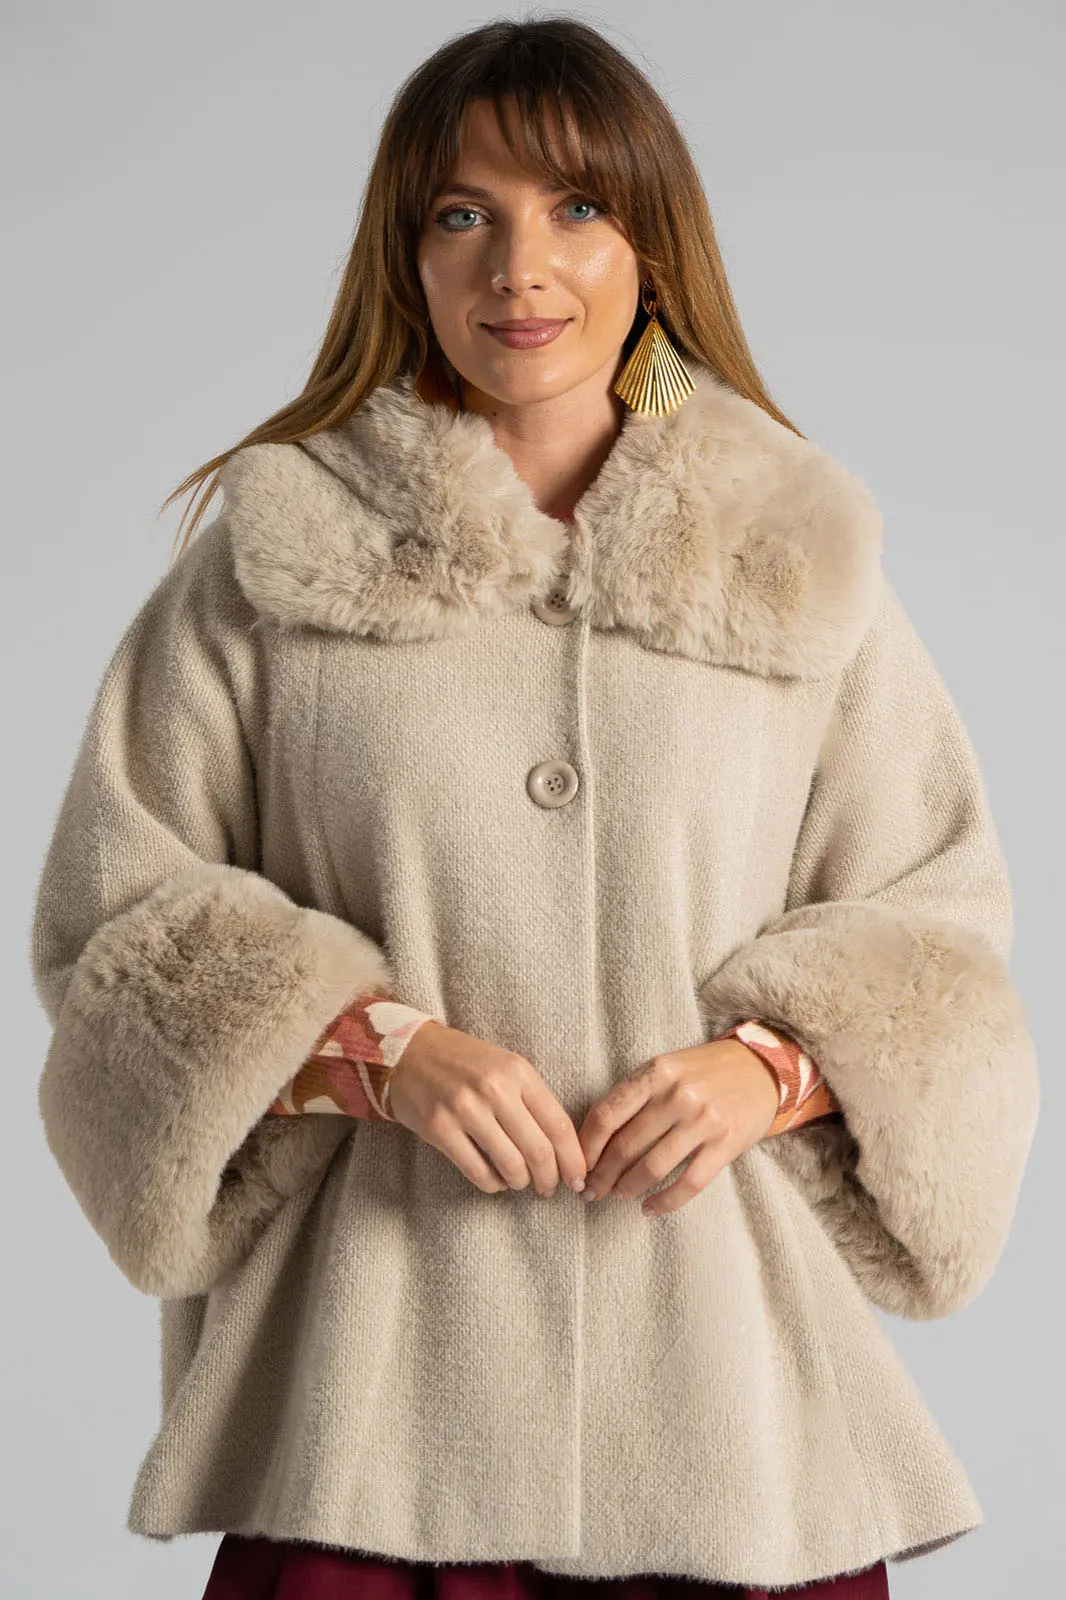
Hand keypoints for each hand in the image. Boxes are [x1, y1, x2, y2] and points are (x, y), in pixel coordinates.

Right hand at [387, 1021, 587, 1197]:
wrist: (409, 1051)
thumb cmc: (465, 1063)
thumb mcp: (505, 1067)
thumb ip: (533, 1100)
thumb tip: (563, 1148)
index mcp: (518, 1071)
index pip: (558, 1124)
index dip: (573, 1158)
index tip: (578, 1177)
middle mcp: (494, 1089)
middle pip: (538, 1150)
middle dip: (550, 1178)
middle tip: (550, 1188)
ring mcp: (465, 1109)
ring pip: (510, 1165)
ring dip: (521, 1182)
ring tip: (521, 1182)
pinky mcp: (440, 1129)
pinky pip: (478, 1172)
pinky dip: (493, 1184)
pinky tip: (496, 1180)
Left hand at [576, 1038, 779, 1214]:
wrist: (761, 1069)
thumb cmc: (704, 1071)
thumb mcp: (666, 1069)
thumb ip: (635, 1096)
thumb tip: (595, 1140)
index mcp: (656, 1073)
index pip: (607, 1114)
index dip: (586, 1146)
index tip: (577, 1164)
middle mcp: (678, 1095)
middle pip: (626, 1145)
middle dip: (602, 1174)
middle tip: (591, 1190)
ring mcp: (703, 1120)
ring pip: (652, 1167)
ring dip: (628, 1187)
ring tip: (618, 1194)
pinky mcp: (726, 1143)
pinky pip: (688, 1183)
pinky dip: (665, 1201)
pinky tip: (650, 1208)